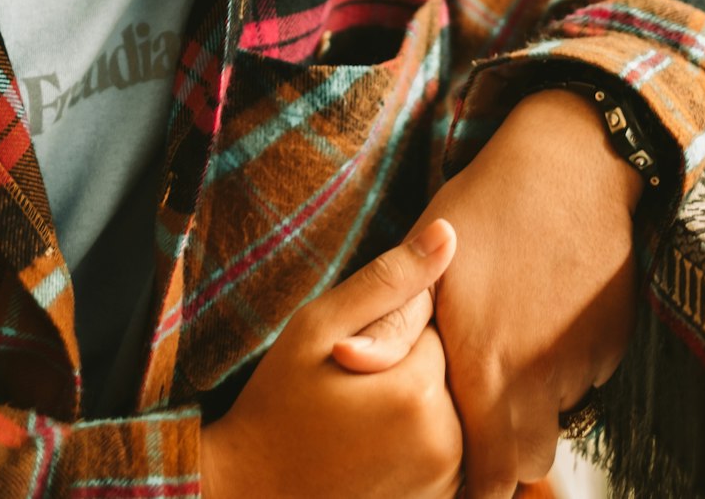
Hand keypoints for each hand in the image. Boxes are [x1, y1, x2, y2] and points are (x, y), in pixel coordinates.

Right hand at [201, 218, 463, 498]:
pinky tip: (374, 447)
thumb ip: (388, 279)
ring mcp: (448, 482)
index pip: (434, 322)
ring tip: (361, 419)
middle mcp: (448, 442)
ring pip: (451, 406)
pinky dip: (419, 440)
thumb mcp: (318, 327)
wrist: (254, 496)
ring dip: (416, 402)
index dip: (391, 326)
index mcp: (418, 390)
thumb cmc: (279, 404)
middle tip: (353, 385)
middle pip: (446, 367)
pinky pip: (448, 448)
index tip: (351, 351)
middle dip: (409, 364)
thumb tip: (447, 232)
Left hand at [334, 89, 642, 497]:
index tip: (453, 474)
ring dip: (533, 407)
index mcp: (487, 370)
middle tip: (476, 426)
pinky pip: (585, 377)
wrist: (573, 164)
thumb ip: (391, 323)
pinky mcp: (613, 341)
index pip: (487, 476)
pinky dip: (563, 367)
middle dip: (503, 458)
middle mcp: (540, 381)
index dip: (470, 486)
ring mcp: (584, 363)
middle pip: (528, 461)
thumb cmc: (487, 206)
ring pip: (558, 416)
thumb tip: (345, 362)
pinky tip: (540, 317)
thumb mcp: (430, 261)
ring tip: (505, 355)